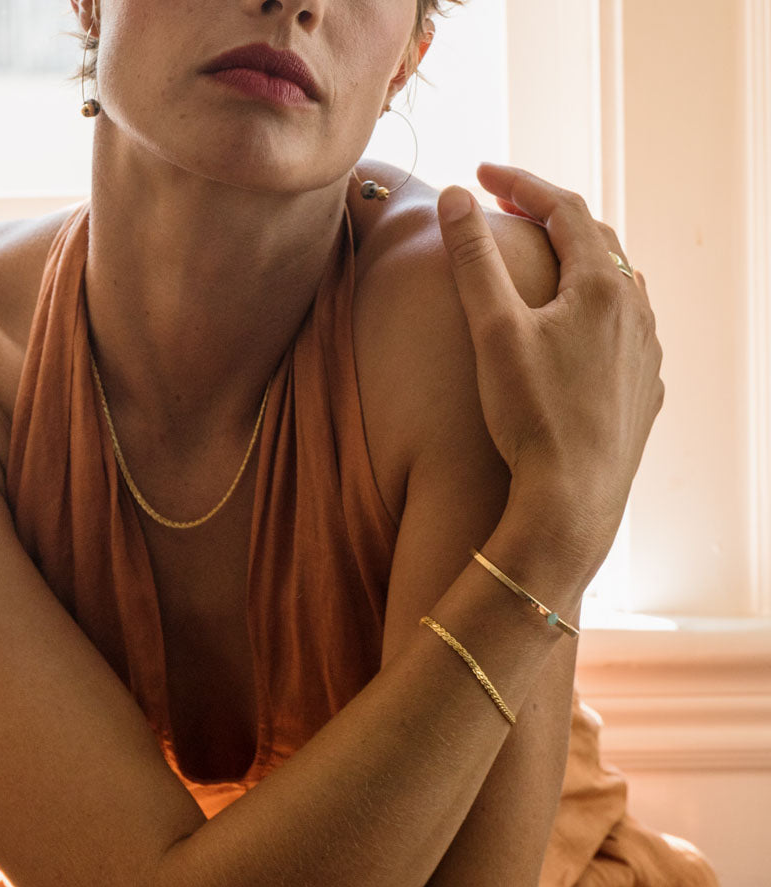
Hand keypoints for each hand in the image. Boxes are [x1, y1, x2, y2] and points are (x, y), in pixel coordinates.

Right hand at [436, 163, 663, 562]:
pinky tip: (574, 332)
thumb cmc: (530, 414)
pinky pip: (625, 330)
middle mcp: (635, 309)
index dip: (521, 183)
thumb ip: (473, 258)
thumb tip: (455, 196)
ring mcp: (646, 350)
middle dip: (550, 217)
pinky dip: (595, 311)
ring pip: (617, 285)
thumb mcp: (492, 330)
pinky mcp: (644, 388)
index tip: (481, 174)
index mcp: (601, 285)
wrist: (572, 498)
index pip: (564, 208)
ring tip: (543, 264)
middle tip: (509, 210)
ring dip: (578, 263)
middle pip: (596, 241)